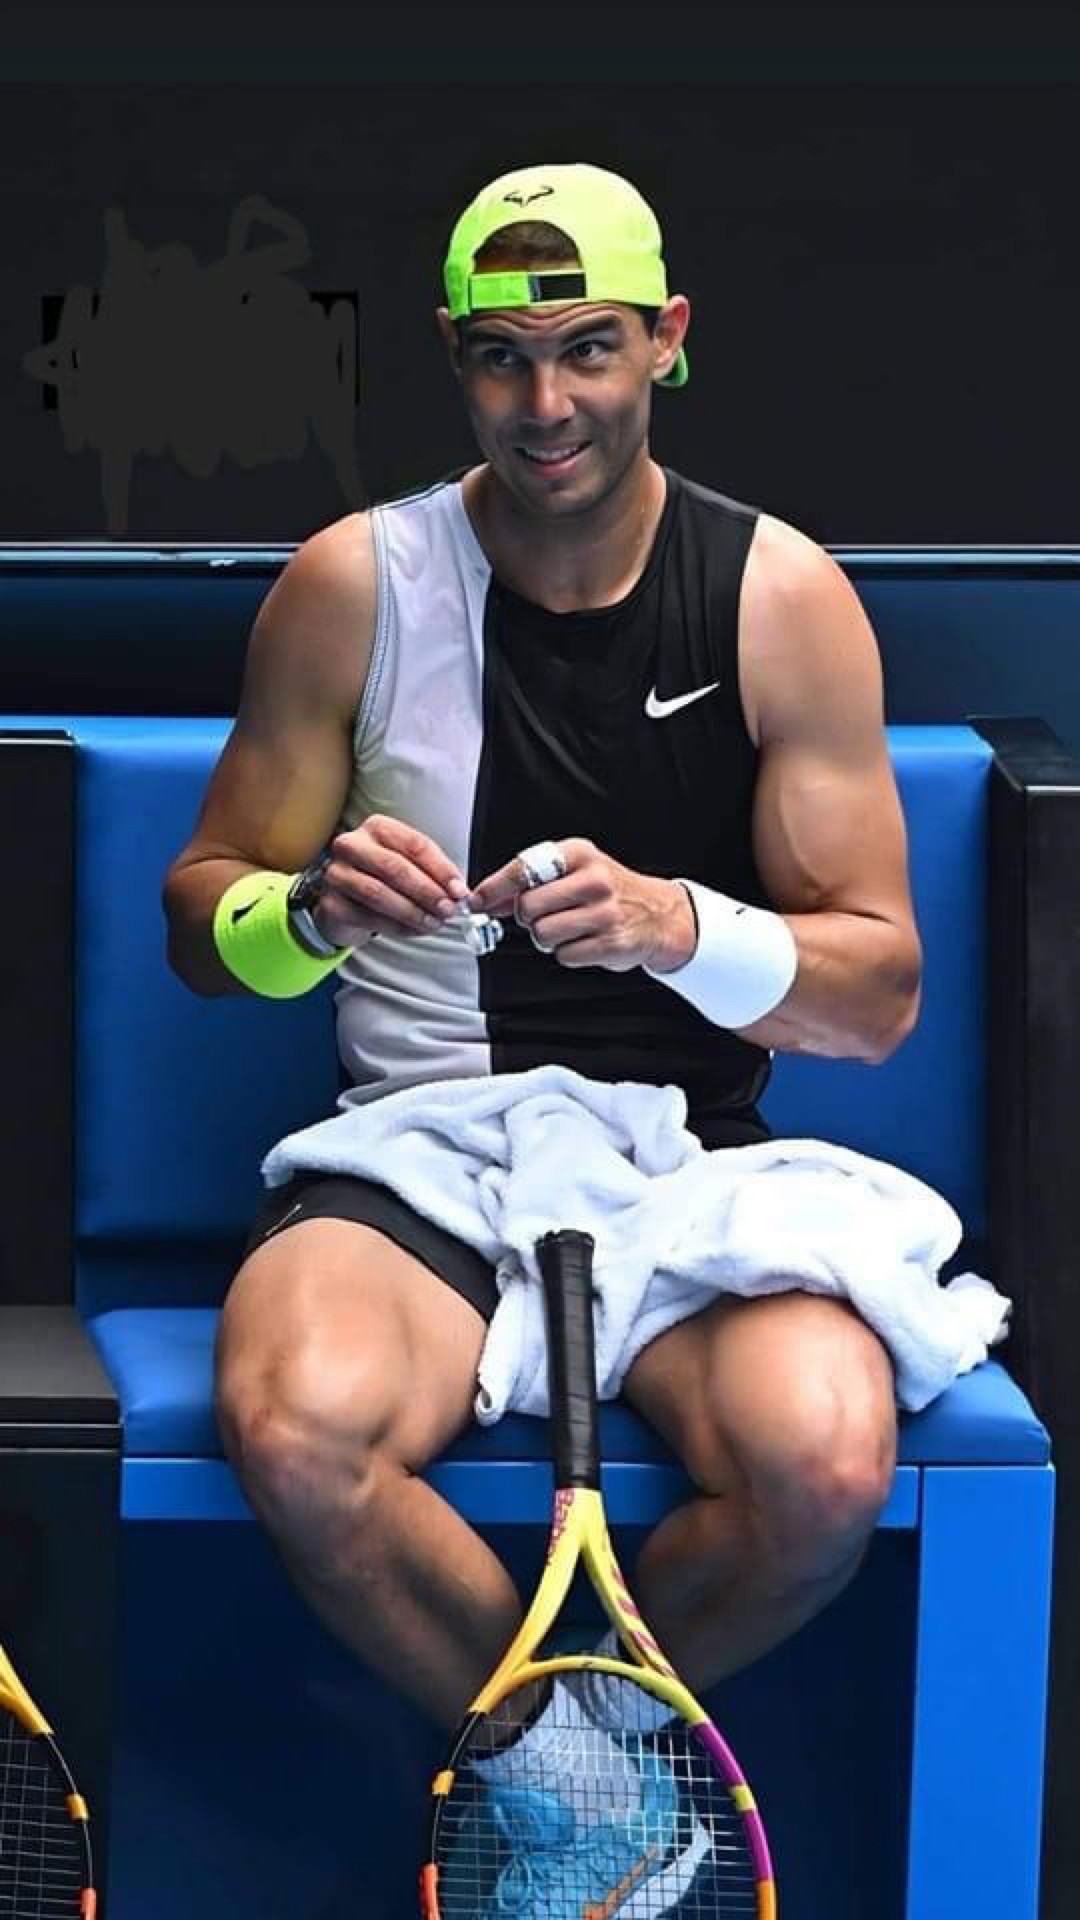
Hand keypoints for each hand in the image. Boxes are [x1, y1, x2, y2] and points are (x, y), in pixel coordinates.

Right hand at [314, 816, 469, 945]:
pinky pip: (368, 917)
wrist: (346, 903)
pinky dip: (397, 927)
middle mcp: (352, 845)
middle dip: (426, 891)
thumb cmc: (383, 879)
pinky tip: (414, 930)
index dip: (440, 869)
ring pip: (378, 893)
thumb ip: (433, 874)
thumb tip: (458, 892)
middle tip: (447, 909)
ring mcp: (337, 873)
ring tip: (433, 923)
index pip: (414, 844)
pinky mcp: (331, 903)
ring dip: (412, 912)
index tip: (459, 890)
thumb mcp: (410, 866)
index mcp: (378, 828)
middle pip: (394, 867)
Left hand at [467, 837, 696, 972]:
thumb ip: (531, 882)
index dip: (494, 888)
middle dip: (529, 917)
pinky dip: (568, 953)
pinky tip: (585, 941)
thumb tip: (486, 899)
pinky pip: (564, 955)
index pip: (524, 869)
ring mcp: (604, 911)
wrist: (658, 914)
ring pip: (543, 934)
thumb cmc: (609, 891)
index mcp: (579, 854)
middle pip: (528, 907)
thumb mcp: (574, 872)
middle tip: (544, 916)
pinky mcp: (611, 942)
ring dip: (547, 938)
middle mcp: (593, 879)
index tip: (477, 900)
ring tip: (569, 929)